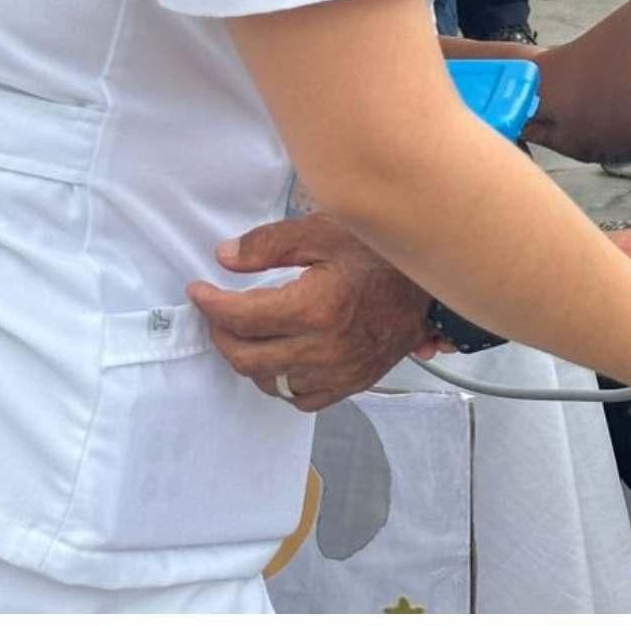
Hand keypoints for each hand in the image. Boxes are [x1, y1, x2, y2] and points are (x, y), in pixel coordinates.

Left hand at [189, 215, 437, 412]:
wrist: (432, 284)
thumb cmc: (380, 253)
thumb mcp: (325, 231)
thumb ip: (271, 244)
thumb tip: (225, 259)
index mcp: (315, 308)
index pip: (241, 317)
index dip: (210, 305)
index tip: (198, 291)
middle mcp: (324, 349)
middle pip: (246, 358)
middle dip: (221, 335)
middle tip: (216, 313)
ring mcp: (338, 373)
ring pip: (270, 382)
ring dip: (248, 359)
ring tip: (246, 332)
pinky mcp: (351, 384)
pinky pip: (300, 399)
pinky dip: (281, 381)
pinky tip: (280, 357)